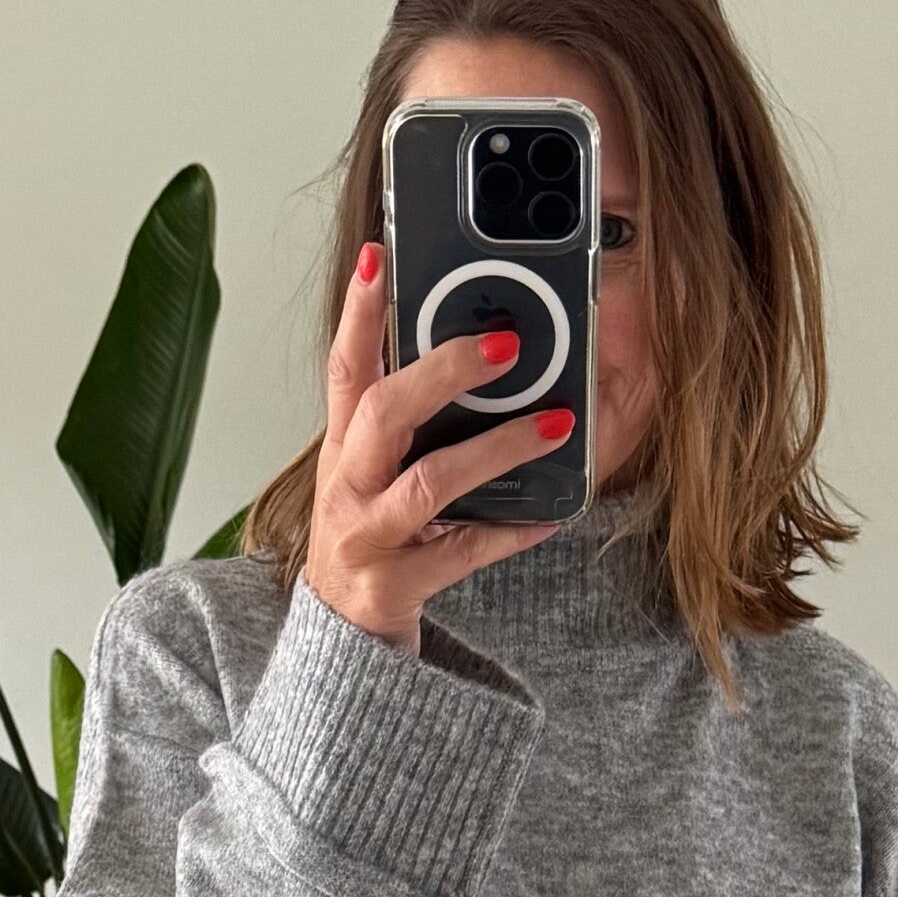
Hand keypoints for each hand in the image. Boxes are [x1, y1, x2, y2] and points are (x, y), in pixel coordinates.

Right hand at [304, 240, 574, 654]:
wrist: (343, 640)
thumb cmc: (371, 541)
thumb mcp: (374, 474)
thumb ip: (409, 424)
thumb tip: (477, 357)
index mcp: (343, 448)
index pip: (346, 367)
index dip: (359, 312)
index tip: (379, 256)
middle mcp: (348, 485)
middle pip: (385, 411)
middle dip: (444, 371)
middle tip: (505, 344)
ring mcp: (368, 536)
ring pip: (432, 481)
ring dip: (498, 449)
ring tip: (554, 424)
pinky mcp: (395, 584)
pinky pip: (463, 551)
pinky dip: (510, 533)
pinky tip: (548, 518)